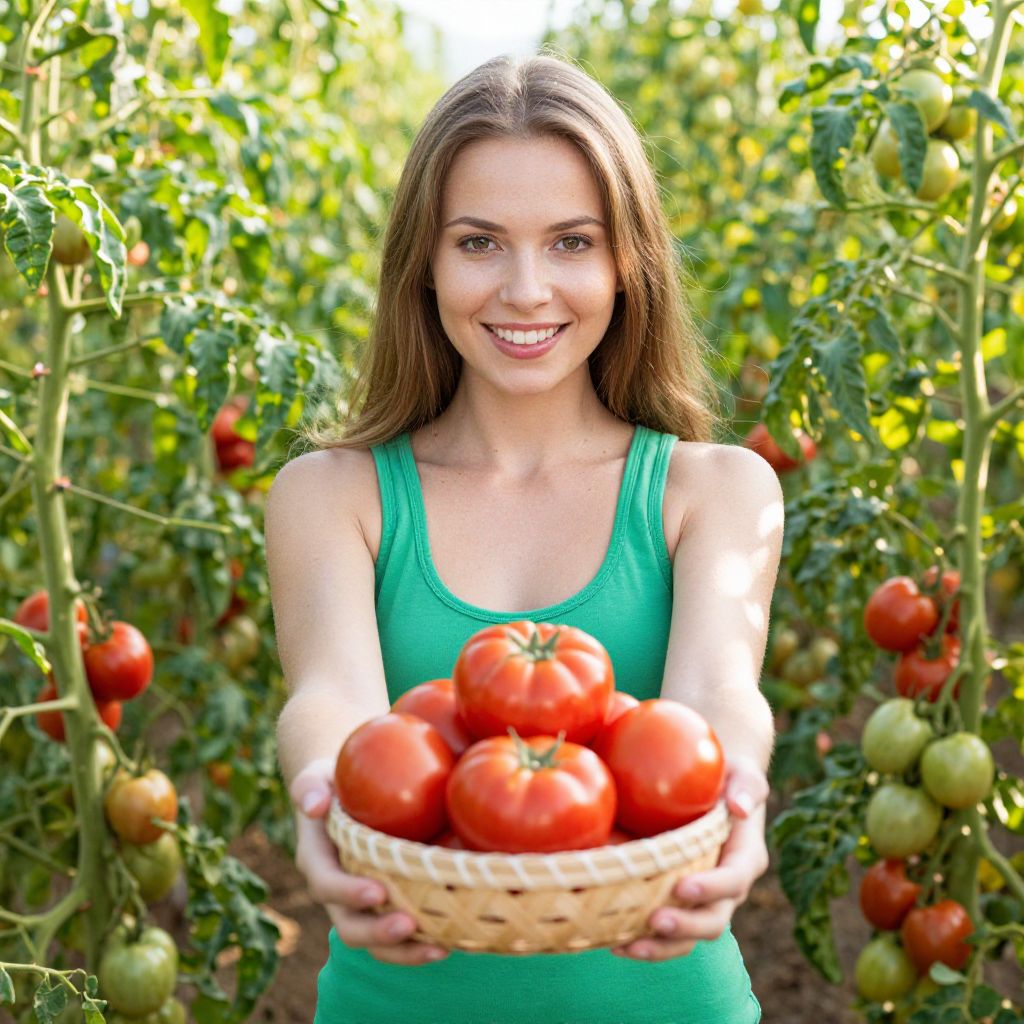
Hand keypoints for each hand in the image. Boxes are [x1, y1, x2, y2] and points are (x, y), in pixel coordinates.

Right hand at [289, 757, 449, 965]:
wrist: (347, 794)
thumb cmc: (334, 781)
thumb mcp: (317, 776)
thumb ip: (309, 786)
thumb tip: (314, 805)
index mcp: (318, 861)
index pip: (327, 884)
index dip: (348, 892)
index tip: (377, 892)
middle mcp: (337, 892)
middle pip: (350, 925)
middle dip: (377, 933)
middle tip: (408, 925)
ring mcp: (361, 905)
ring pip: (376, 942)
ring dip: (404, 951)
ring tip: (437, 949)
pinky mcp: (386, 907)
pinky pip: (399, 936)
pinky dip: (421, 945)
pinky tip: (451, 942)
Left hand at [610, 756, 769, 960]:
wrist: (711, 788)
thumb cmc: (727, 776)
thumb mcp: (743, 774)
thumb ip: (748, 787)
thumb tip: (740, 808)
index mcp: (744, 860)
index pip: (733, 881)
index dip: (711, 888)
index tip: (682, 887)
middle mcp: (724, 890)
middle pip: (711, 921)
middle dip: (685, 927)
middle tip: (654, 921)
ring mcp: (700, 901)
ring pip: (686, 938)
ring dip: (658, 947)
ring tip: (625, 946)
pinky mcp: (675, 903)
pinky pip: (662, 933)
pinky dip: (639, 940)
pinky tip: (610, 941)